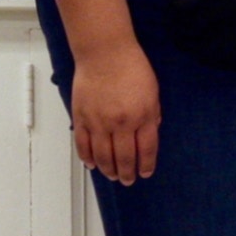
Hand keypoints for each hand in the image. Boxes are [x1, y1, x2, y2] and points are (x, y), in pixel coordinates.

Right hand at [70, 39, 160, 184]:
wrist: (105, 54)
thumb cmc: (133, 68)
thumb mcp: (153, 92)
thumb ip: (152, 115)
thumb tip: (150, 133)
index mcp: (143, 116)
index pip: (147, 149)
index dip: (146, 164)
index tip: (146, 173)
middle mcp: (121, 123)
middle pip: (124, 157)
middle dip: (127, 173)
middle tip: (127, 181)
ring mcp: (99, 123)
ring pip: (103, 156)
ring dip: (108, 169)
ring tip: (112, 176)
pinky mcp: (81, 118)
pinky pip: (83, 145)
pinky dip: (87, 158)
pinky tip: (93, 165)